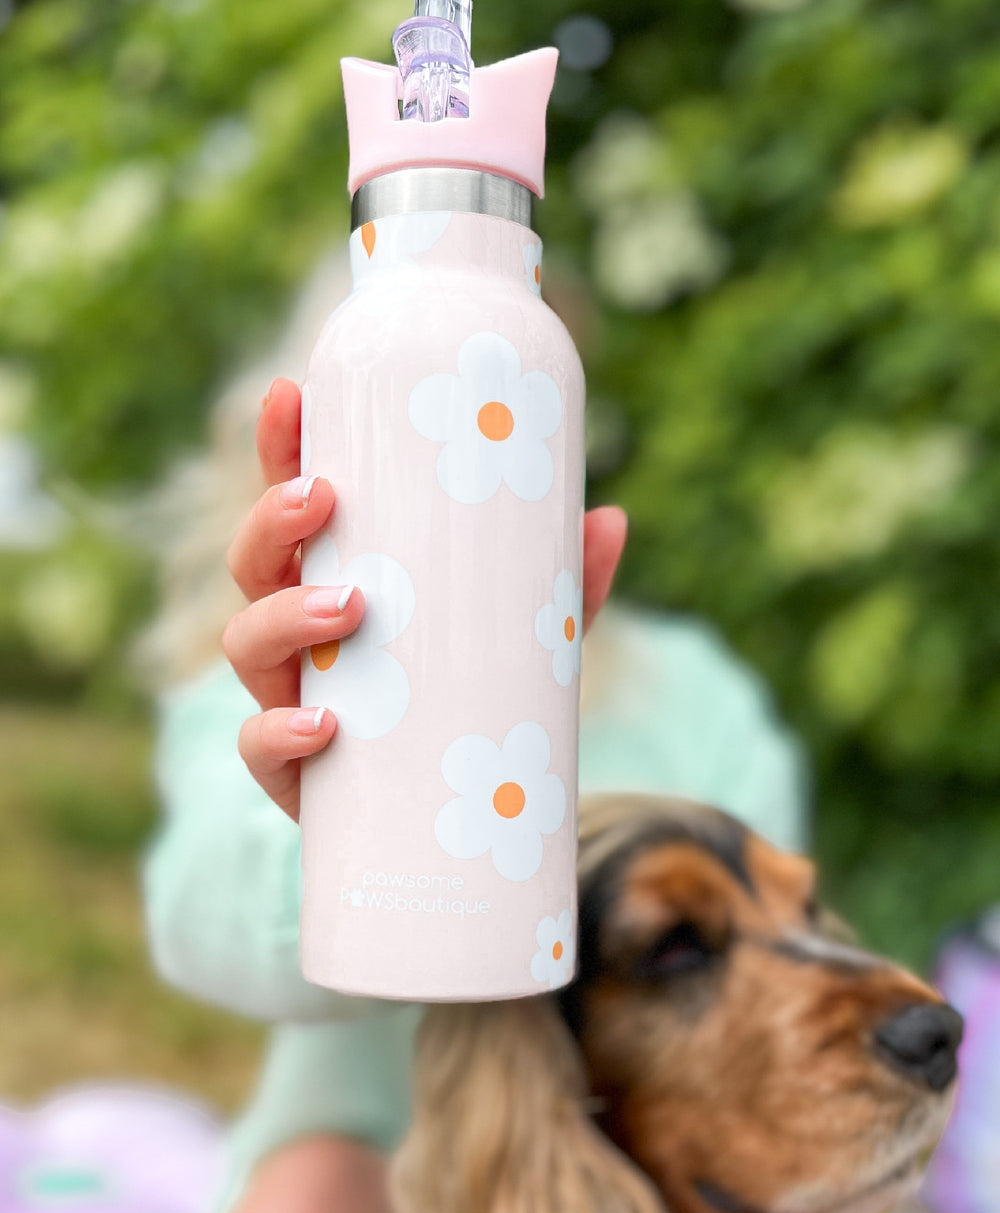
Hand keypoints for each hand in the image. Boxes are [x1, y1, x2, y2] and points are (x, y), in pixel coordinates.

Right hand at [224, 379, 627, 819]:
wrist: (457, 820)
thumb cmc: (473, 703)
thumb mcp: (526, 639)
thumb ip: (565, 588)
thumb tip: (610, 519)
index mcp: (336, 580)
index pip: (293, 506)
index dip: (279, 447)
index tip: (291, 392)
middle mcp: (297, 635)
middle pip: (252, 563)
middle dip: (272, 521)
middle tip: (324, 499)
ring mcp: (287, 700)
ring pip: (243, 644)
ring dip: (284, 617)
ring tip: (351, 608)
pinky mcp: (293, 774)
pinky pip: (258, 749)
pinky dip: (279, 735)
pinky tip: (324, 727)